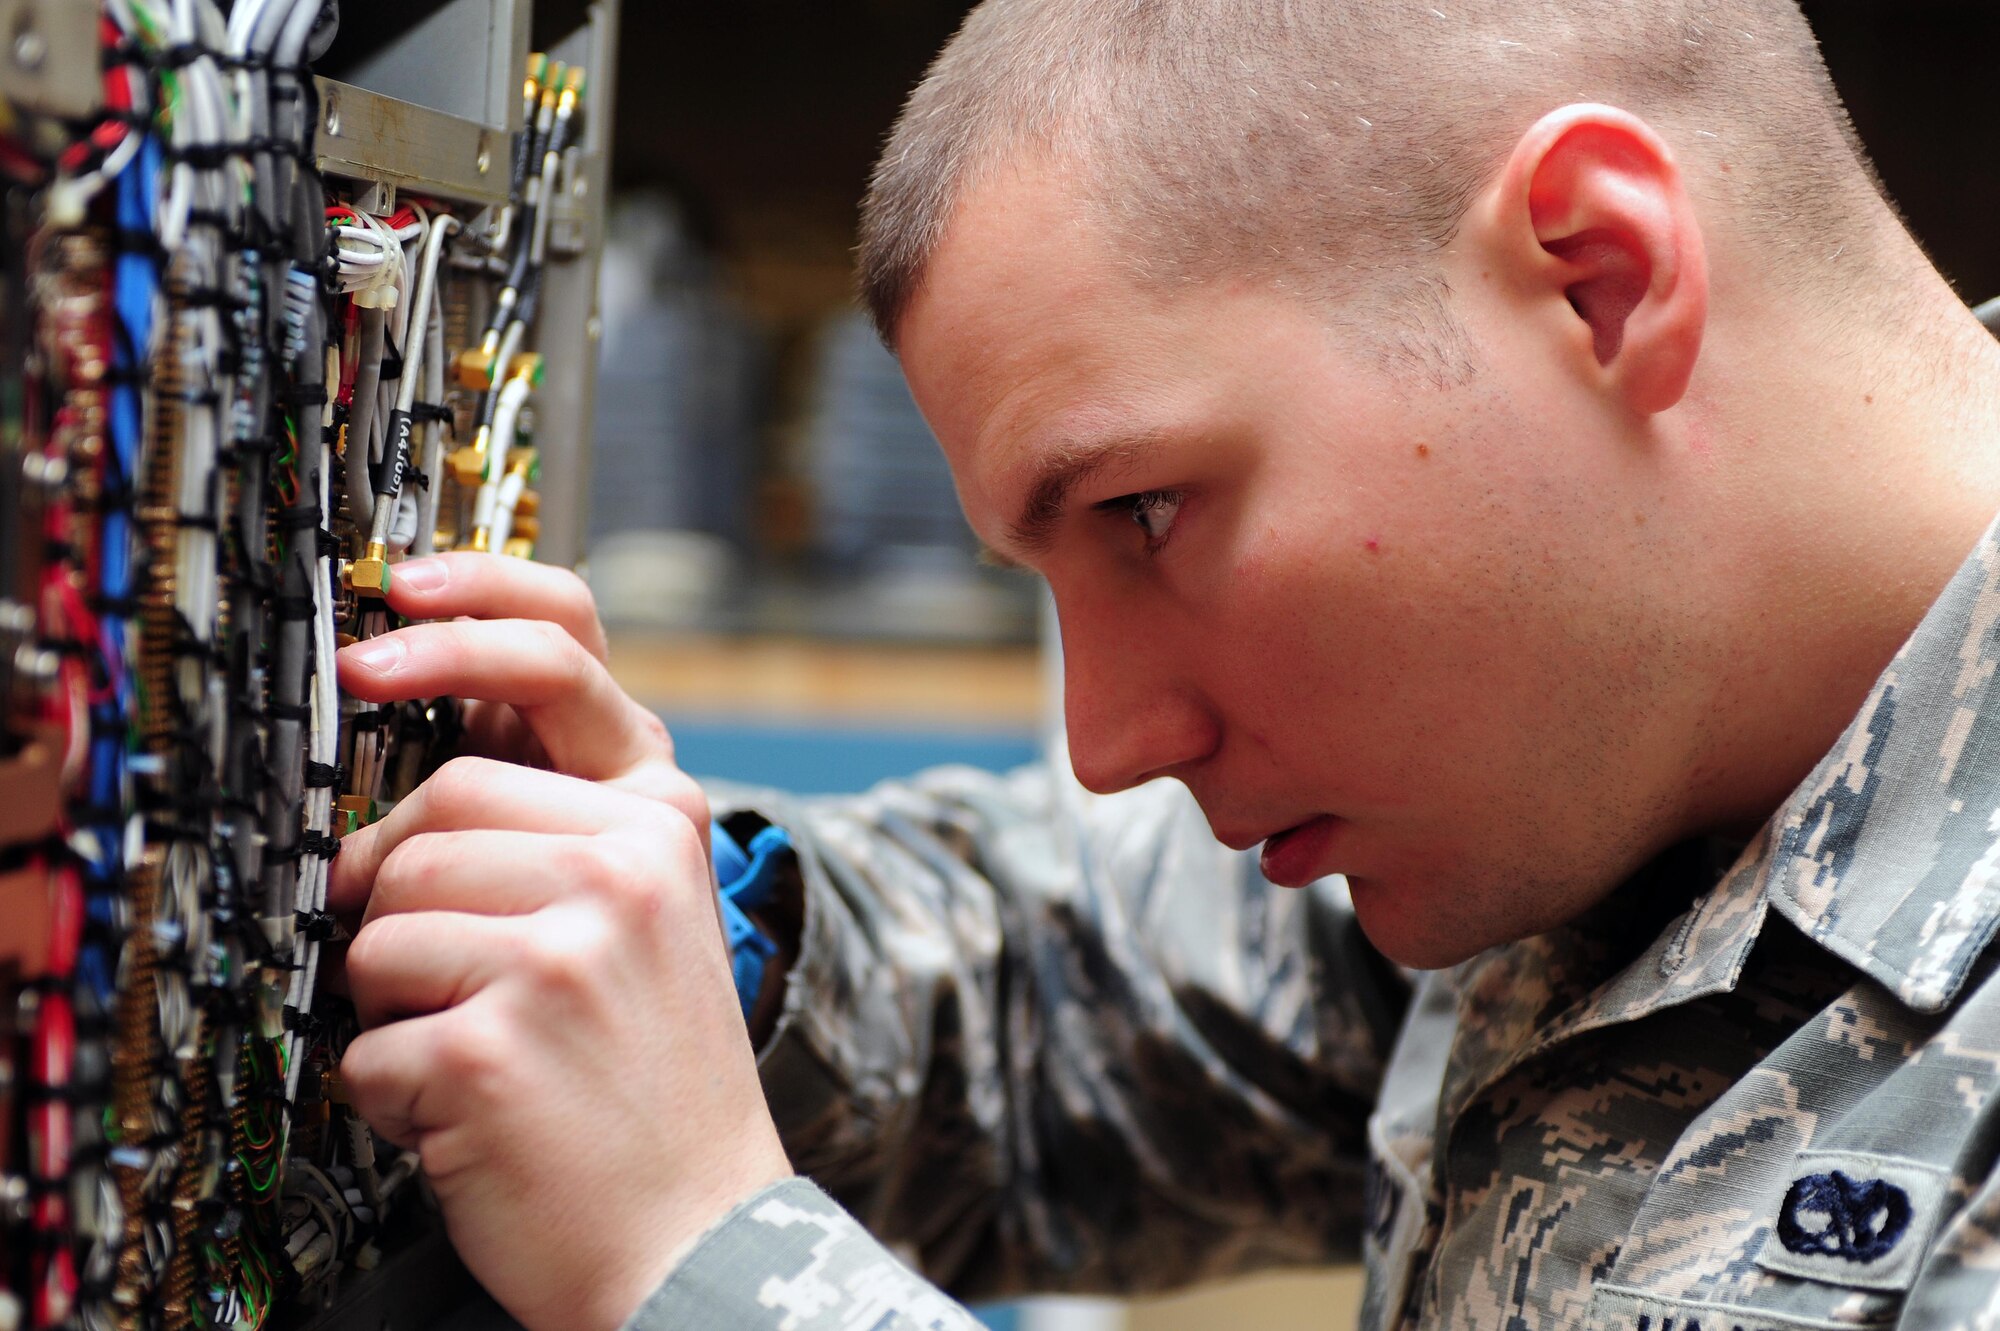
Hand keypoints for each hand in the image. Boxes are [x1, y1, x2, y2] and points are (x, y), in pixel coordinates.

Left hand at [331, 555, 790, 1330]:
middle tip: (448, 976)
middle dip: (402, 893)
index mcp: (663, 818)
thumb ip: (558, 819)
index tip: (380, 625)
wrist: (700, 1238)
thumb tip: (408, 752)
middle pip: (431, 803)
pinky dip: (390, 1094)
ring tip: (481, 1053)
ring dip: (395, 1004)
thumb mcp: (641, 915)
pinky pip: (364, 1042)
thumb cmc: (647, 1075)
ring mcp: (565, 950)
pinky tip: (469, 1117)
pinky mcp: (496, 1043)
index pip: (558, 653)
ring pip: (379, 924)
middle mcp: (627, 863)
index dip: (457, 616)